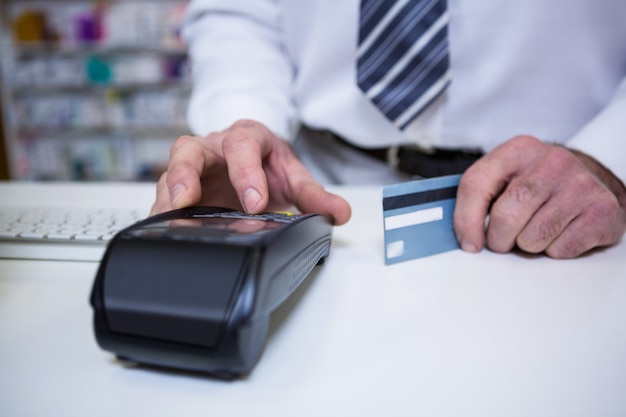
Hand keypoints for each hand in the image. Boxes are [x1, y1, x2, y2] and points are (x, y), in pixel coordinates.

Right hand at [151, 119, 351, 224]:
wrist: (253, 162)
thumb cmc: (269, 165)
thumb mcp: (293, 176)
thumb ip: (315, 195)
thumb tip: (339, 212)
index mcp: (247, 138)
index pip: (242, 146)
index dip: (246, 172)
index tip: (255, 203)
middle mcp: (213, 148)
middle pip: (190, 149)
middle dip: (185, 172)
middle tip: (187, 198)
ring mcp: (193, 168)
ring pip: (170, 172)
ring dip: (168, 195)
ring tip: (170, 217)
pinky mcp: (180, 189)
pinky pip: (165, 197)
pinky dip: (163, 214)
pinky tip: (164, 230)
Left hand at [454, 135, 625, 257]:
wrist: (592, 180)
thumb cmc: (540, 183)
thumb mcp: (509, 175)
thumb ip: (480, 195)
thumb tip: (461, 233)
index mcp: (519, 150)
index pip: (476, 183)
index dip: (465, 219)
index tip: (468, 242)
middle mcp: (552, 162)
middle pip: (505, 217)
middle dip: (499, 239)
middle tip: (504, 239)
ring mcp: (580, 185)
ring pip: (532, 239)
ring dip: (528, 245)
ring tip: (538, 228)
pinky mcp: (601, 210)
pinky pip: (560, 250)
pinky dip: (555, 250)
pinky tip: (562, 231)